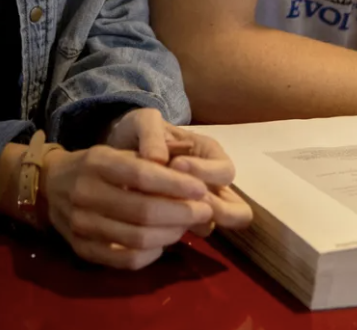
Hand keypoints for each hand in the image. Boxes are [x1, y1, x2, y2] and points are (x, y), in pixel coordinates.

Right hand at [39, 144, 213, 270]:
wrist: (49, 185)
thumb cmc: (93, 165)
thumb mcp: (116, 153)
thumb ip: (148, 164)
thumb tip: (191, 182)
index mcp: (96, 163)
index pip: (142, 176)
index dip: (175, 185)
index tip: (201, 189)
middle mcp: (85, 193)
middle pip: (143, 212)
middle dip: (181, 213)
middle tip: (204, 211)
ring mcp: (80, 225)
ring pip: (136, 239)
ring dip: (171, 234)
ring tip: (187, 226)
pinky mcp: (81, 249)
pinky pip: (123, 260)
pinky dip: (151, 255)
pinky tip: (163, 243)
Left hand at [105, 108, 252, 233]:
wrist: (118, 149)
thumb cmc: (139, 132)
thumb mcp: (144, 122)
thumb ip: (151, 134)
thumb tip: (158, 160)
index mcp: (210, 155)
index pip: (225, 171)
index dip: (205, 172)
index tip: (175, 165)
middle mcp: (210, 184)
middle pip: (238, 211)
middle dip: (216, 209)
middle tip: (183, 198)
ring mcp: (194, 206)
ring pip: (210, 225)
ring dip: (188, 220)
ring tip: (159, 208)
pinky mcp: (174, 221)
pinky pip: (182, 233)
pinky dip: (166, 229)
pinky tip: (145, 219)